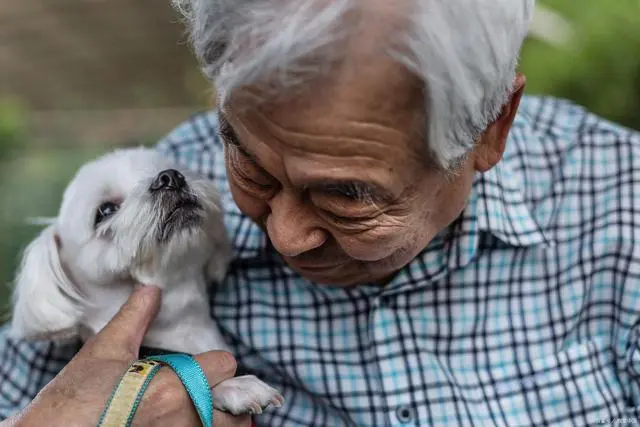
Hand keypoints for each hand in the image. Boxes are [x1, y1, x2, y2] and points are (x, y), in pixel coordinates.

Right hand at [3, 285, 250, 426]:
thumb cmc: (74, 400)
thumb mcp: (104, 353)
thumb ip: (135, 319)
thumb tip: (151, 290)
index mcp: (172, 387)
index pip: (225, 365)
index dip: (213, 363)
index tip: (199, 366)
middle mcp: (181, 419)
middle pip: (234, 409)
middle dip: (222, 397)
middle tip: (202, 393)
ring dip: (215, 419)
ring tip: (193, 411)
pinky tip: (176, 422)